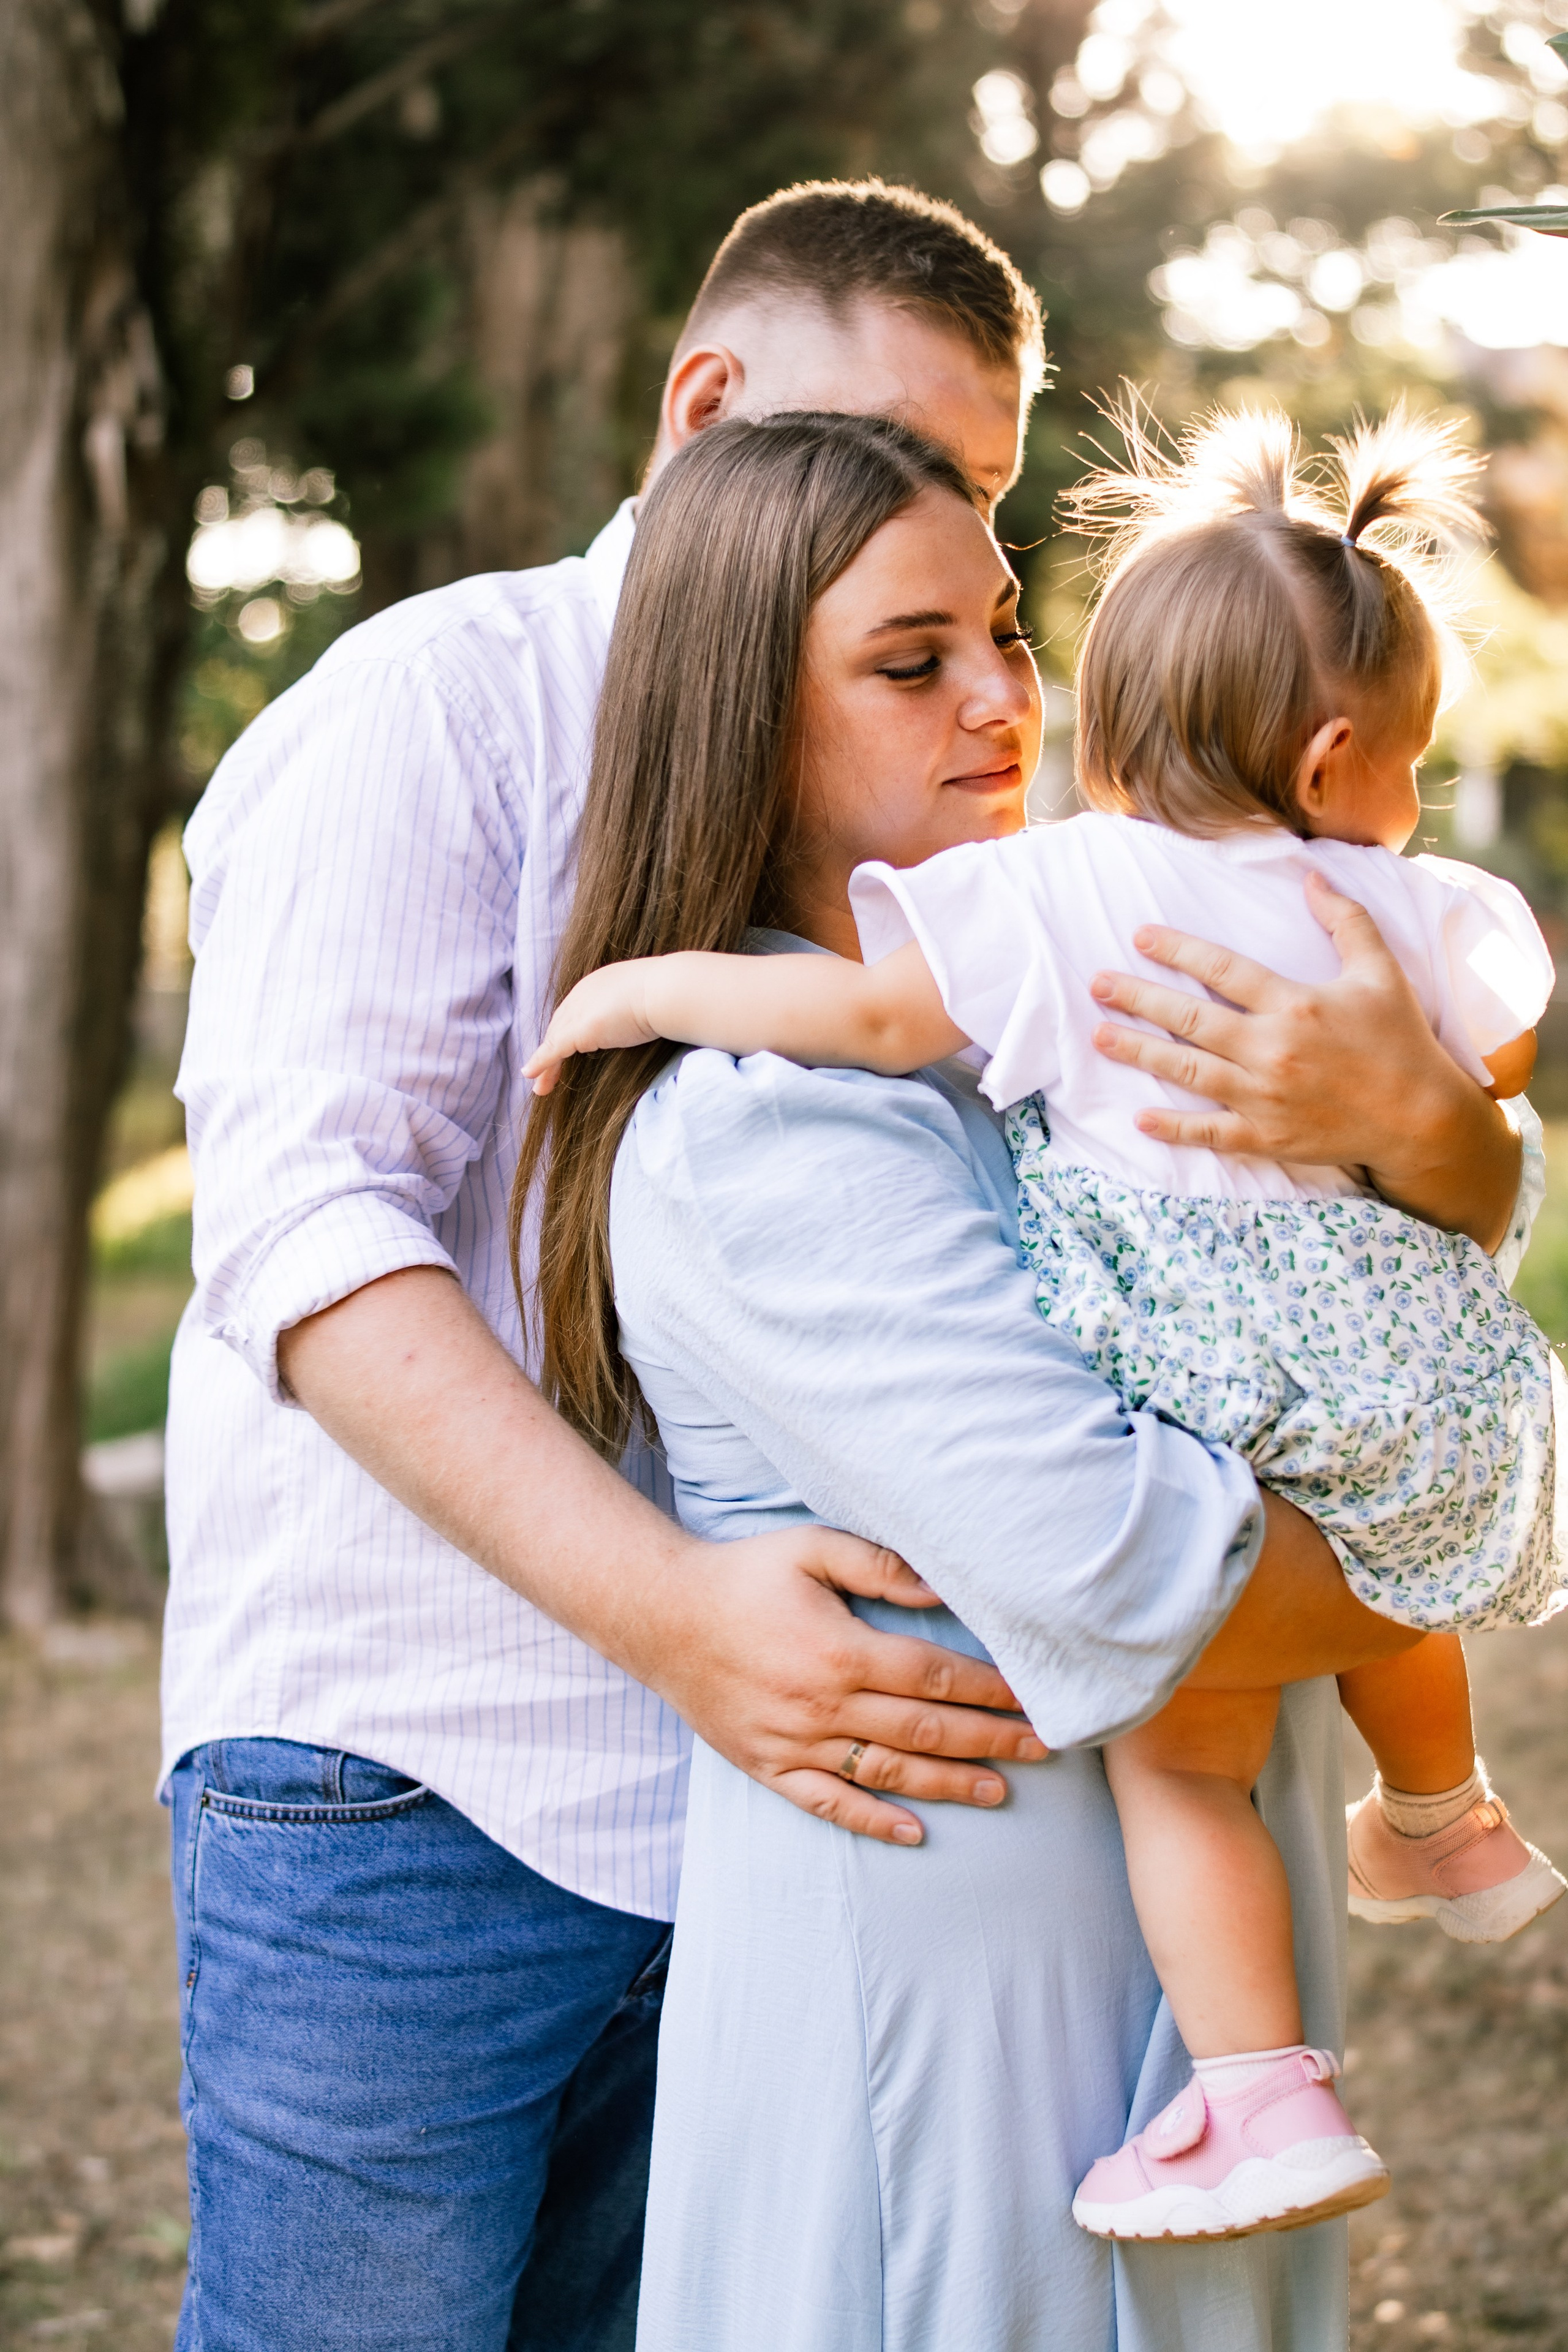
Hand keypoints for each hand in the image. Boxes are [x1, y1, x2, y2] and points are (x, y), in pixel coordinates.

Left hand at [525, 964, 658, 1093]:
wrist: (668, 991)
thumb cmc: (668, 994)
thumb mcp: (648, 998)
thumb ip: (637, 1006)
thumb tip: (645, 1017)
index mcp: (599, 982)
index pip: (575, 1010)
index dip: (567, 1031)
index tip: (564, 1050)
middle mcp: (583, 993)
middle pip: (560, 1025)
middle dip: (551, 1049)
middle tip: (545, 1072)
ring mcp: (580, 1011)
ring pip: (554, 1040)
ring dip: (545, 1064)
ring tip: (541, 1086)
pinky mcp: (578, 1030)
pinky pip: (553, 1050)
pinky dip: (541, 1063)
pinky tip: (531, 1076)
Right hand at [647, 1525, 1049, 1845]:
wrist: (661, 1617)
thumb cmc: (743, 1575)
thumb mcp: (810, 1549)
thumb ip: (879, 1565)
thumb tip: (942, 1589)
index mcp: (840, 1651)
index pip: (935, 1677)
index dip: (991, 1690)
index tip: (1035, 1697)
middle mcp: (822, 1705)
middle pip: (924, 1730)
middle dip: (990, 1739)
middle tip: (1045, 1748)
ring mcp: (794, 1743)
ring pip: (886, 1773)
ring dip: (948, 1785)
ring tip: (1000, 1790)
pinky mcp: (767, 1766)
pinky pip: (827, 1803)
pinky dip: (872, 1822)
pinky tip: (915, 1834)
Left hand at [1087, 871, 1519, 1250]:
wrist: (1420, 1119)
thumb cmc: (1400, 1040)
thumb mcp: (1380, 971)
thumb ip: (1345, 922)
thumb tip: (1311, 876)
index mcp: (1295, 1005)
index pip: (1221, 970)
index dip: (1177, 950)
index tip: (1139, 936)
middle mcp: (1272, 1050)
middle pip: (1189, 1019)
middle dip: (1138, 999)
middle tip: (1097, 984)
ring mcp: (1265, 1097)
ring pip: (1187, 1071)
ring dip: (1139, 1053)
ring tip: (1099, 1037)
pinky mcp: (1267, 1137)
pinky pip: (1210, 1133)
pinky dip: (1173, 1129)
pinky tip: (1139, 1119)